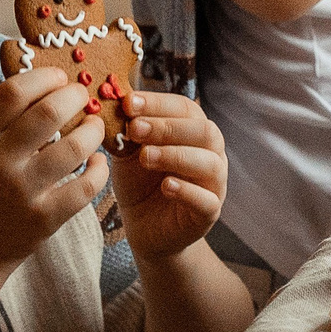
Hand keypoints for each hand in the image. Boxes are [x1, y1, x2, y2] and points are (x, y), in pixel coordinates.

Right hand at [0, 68, 107, 278]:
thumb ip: (1, 120)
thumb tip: (48, 82)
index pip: (13, 92)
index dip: (43, 77)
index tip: (59, 77)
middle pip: (49, 112)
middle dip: (75, 96)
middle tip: (82, 96)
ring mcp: (22, 192)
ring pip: (75, 147)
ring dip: (93, 131)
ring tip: (94, 126)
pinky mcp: (44, 219)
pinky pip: (86, 186)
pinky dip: (99, 169)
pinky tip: (97, 162)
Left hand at [110, 92, 229, 262]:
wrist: (145, 229)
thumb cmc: (140, 184)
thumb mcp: (129, 153)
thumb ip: (129, 132)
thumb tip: (116, 102)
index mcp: (193, 133)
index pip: (185, 108)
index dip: (158, 103)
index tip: (128, 102)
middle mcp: (211, 155)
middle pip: (204, 131)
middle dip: (167, 127)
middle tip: (134, 129)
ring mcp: (214, 185)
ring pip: (209, 163)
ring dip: (175, 155)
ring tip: (145, 157)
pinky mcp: (208, 214)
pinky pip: (207, 200)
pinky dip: (187, 190)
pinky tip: (165, 185)